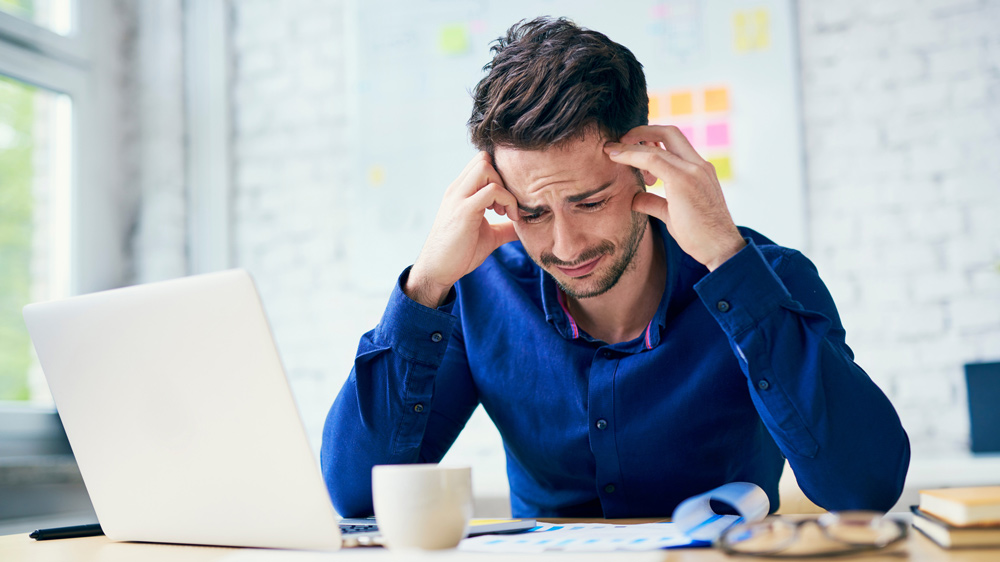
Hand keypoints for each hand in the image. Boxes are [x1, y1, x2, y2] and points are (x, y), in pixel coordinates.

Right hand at [406, 152, 519, 307]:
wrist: (437, 270)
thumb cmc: (460, 253)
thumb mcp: (489, 235)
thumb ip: (505, 227)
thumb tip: (526, 226)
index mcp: (462, 191)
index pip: (482, 162)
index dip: (500, 175)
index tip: (508, 200)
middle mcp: (458, 189)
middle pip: (484, 158)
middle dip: (503, 177)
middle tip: (508, 203)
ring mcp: (459, 198)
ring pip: (486, 167)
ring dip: (504, 187)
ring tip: (507, 211)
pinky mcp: (464, 211)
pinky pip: (491, 190)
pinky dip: (507, 200)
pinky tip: (509, 218)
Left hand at [603, 126, 745, 270]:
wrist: (721, 249)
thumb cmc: (700, 235)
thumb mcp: (672, 214)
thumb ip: (654, 202)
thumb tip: (634, 198)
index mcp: (699, 169)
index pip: (674, 143)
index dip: (650, 140)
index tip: (630, 148)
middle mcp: (698, 165)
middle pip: (669, 132)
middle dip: (641, 131)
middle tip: (619, 142)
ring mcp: (694, 170)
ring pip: (658, 145)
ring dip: (631, 144)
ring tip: (613, 153)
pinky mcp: (684, 180)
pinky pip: (653, 159)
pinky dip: (632, 155)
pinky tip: (616, 158)